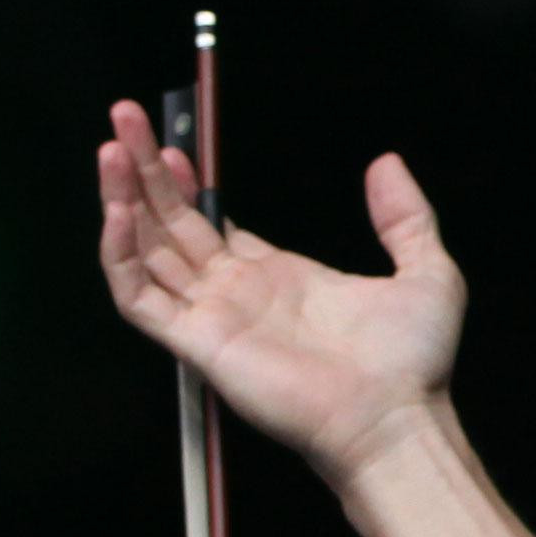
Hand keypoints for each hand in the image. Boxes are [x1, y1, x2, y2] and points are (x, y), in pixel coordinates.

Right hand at [93, 110, 468, 480]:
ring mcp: (213, 315)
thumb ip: (405, 215)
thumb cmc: (411, 362)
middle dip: (144, 174)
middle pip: (171, 225)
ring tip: (109, 149)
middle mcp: (237, 293)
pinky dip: (120, 255)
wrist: (397, 417)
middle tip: (123, 118)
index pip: (212, 224)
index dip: (187, 185)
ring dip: (122, 199)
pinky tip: (117, 212)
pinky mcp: (197, 341)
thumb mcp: (426, 270)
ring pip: (147, 250)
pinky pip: (139, 297)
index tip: (171, 146)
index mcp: (279, 276)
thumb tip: (386, 162)